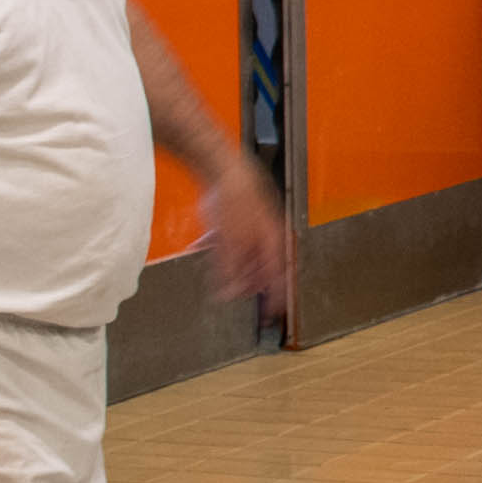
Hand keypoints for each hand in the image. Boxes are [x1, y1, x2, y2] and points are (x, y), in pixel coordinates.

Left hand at [199, 156, 296, 328]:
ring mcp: (255, 223)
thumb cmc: (235, 201)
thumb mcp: (229, 243)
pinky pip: (232, 238)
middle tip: (232, 293)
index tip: (271, 314)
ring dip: (229, 264)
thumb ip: (230, 271)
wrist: (224, 168)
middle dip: (246, 281)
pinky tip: (201, 245)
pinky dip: (219, 246)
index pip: (280, 277)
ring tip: (212, 270)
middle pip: (262, 267)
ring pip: (245, 252)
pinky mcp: (242, 213)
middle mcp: (269, 233)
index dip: (276, 298)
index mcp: (274, 241)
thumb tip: (230, 294)